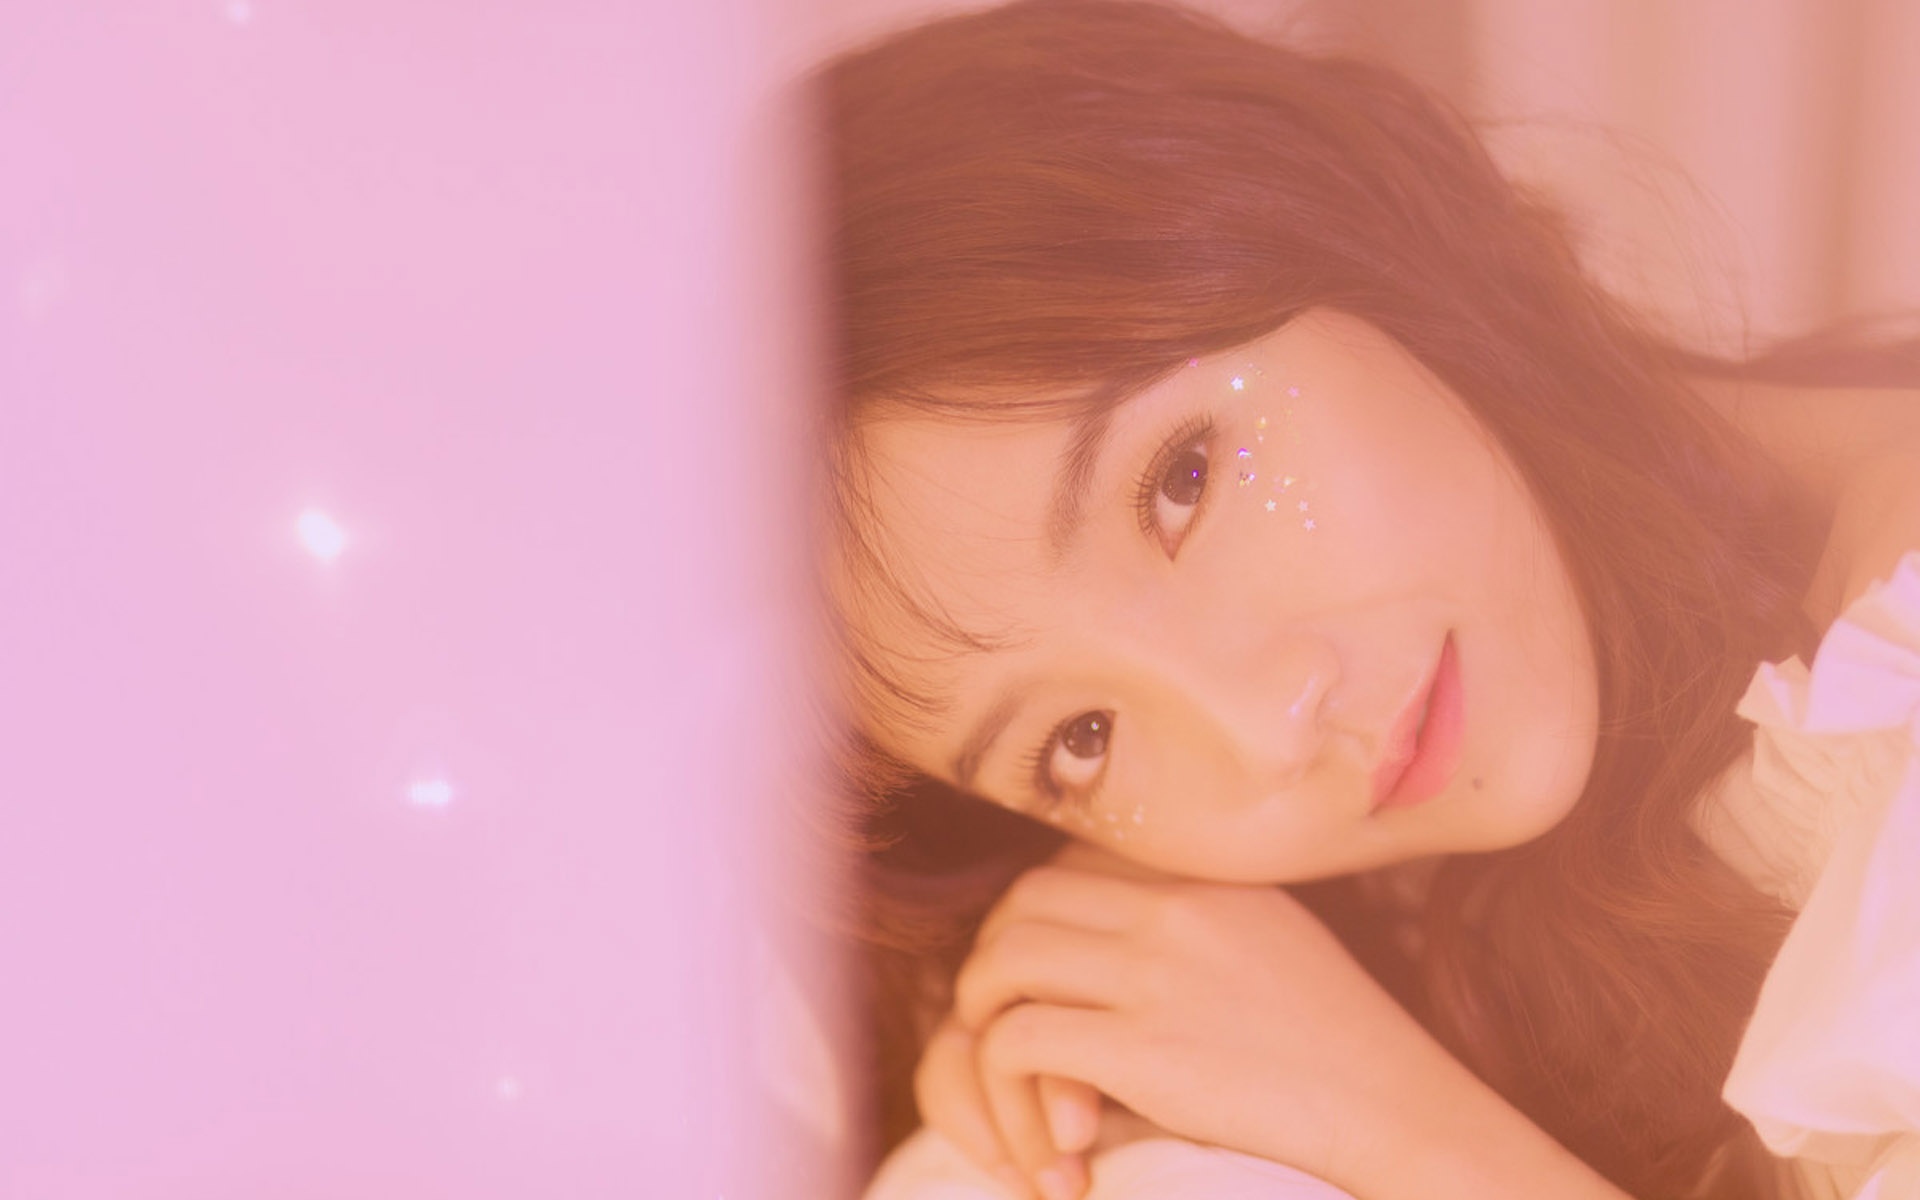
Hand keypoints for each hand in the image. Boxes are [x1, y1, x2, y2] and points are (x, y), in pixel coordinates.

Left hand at [947, 859, 1467, 1197]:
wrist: (1395, 1108)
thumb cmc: (1336, 1036)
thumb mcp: (1269, 930)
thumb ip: (1195, 909)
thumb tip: (1109, 916)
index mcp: (1203, 873)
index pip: (1072, 855)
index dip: (1035, 907)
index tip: (1039, 957)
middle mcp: (1175, 906)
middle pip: (1023, 900)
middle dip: (994, 953)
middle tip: (1001, 1006)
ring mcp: (1156, 974)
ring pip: (1005, 962)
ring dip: (984, 1010)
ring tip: (1004, 1056)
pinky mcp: (1144, 1050)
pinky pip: (1020, 1040)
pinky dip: (1009, 1079)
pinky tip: (1054, 1123)